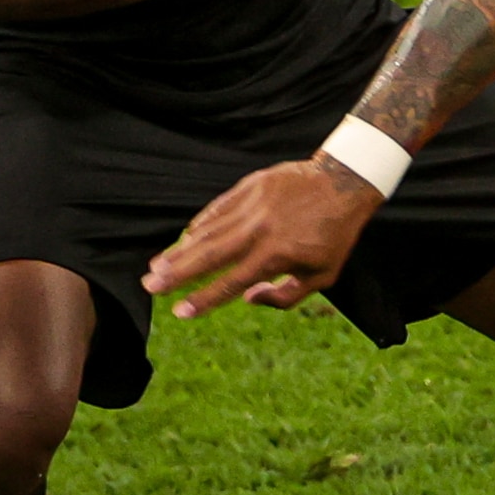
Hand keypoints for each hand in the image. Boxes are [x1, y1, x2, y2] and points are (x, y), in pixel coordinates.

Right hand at [142, 156, 383, 318]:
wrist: (344, 181)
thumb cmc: (334, 235)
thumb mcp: (322, 275)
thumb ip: (285, 295)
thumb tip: (246, 298)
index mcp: (276, 255)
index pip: (230, 283)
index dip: (203, 300)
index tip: (179, 313)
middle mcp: (258, 230)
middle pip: (208, 256)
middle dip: (176, 274)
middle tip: (150, 286)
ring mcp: (252, 205)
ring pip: (207, 231)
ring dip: (179, 251)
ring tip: (156, 266)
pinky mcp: (250, 186)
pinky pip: (218, 209)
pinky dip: (200, 224)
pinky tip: (185, 238)